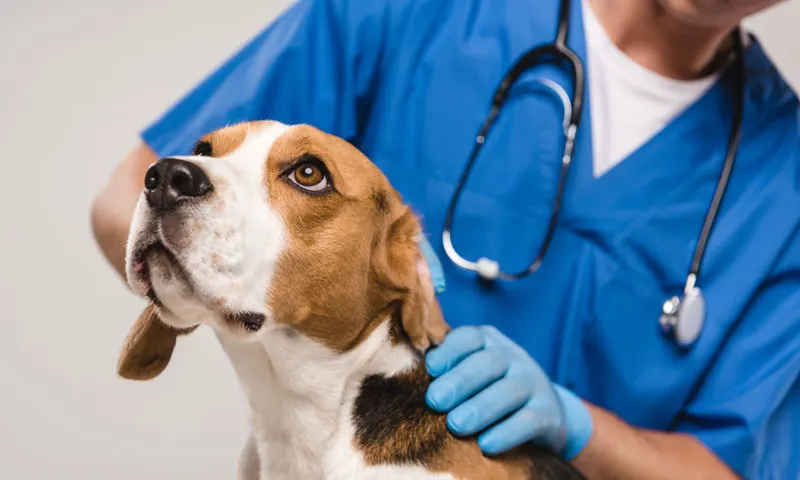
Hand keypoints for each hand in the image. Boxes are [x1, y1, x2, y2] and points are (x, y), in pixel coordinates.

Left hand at [425, 325, 592, 459]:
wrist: (545, 412)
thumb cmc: (490, 389)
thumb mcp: (473, 370)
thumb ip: (446, 369)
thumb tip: (407, 376)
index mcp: (489, 342)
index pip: (470, 337)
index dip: (450, 351)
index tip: (430, 369)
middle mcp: (514, 357)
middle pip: (490, 362)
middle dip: (460, 380)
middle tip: (435, 401)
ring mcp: (534, 382)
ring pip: (510, 390)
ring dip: (481, 407)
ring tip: (456, 424)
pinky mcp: (548, 413)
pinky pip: (529, 420)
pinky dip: (507, 432)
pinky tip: (486, 444)